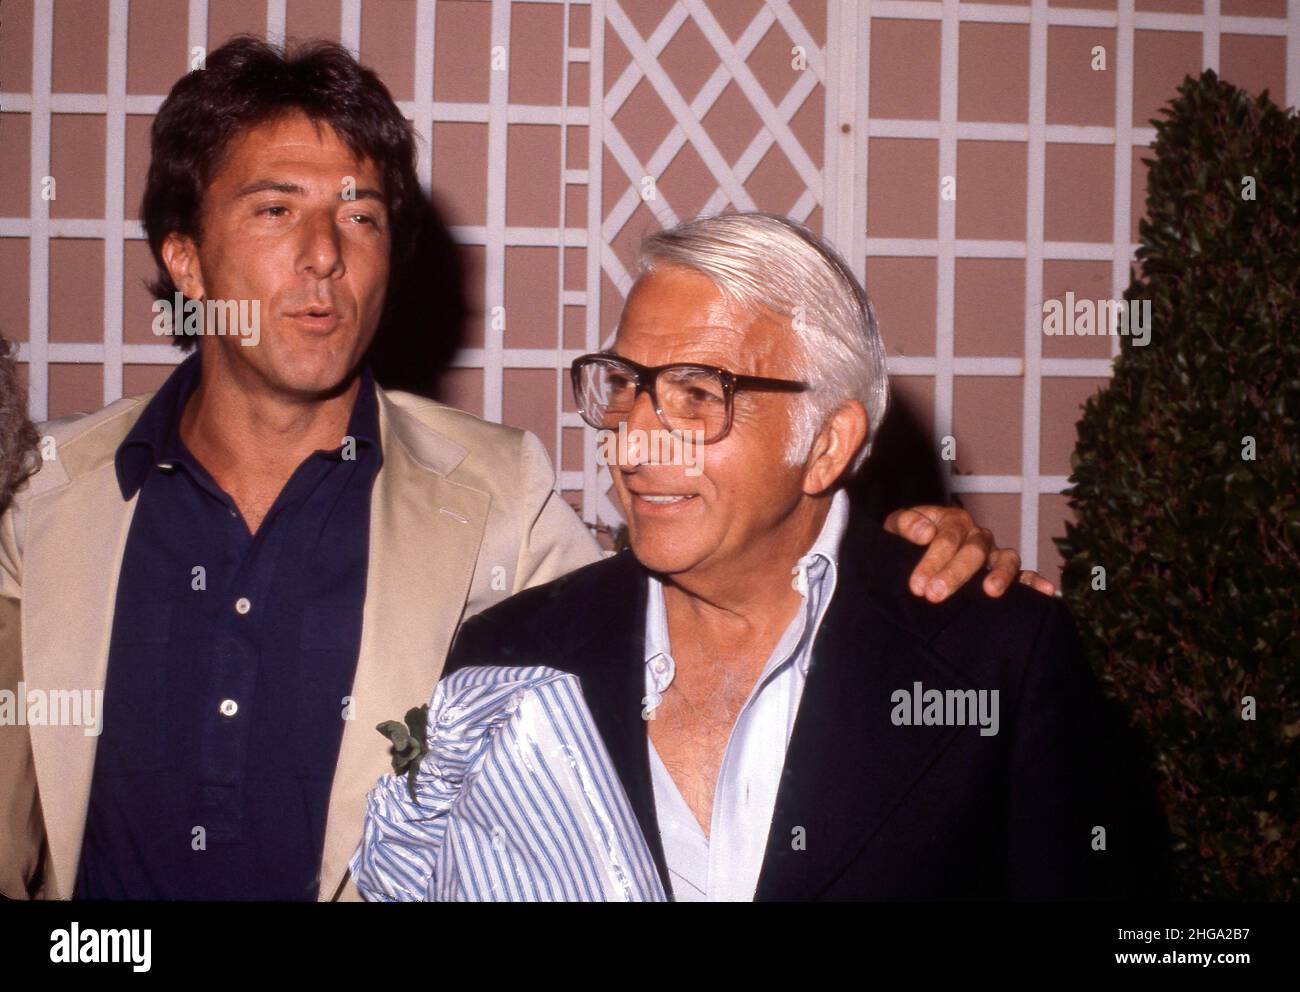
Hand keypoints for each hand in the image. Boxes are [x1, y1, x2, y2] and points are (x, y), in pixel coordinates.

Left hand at [883, 504, 1057, 602]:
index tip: (917, 585)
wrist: (914, 550)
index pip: (946, 538)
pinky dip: (1035, 582)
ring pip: (1005, 558)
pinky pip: (1026, 575)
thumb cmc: (906, 540)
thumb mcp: (895, 528)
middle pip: (973, 551)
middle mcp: (977, 535)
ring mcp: (994, 553)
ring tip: (990, 592)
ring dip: (1000, 574)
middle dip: (954, 574)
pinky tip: (1045, 592)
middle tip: (934, 595)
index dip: (932, 560)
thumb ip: (905, 524)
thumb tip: (924, 533)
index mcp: (952, 521)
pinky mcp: (1007, 571)